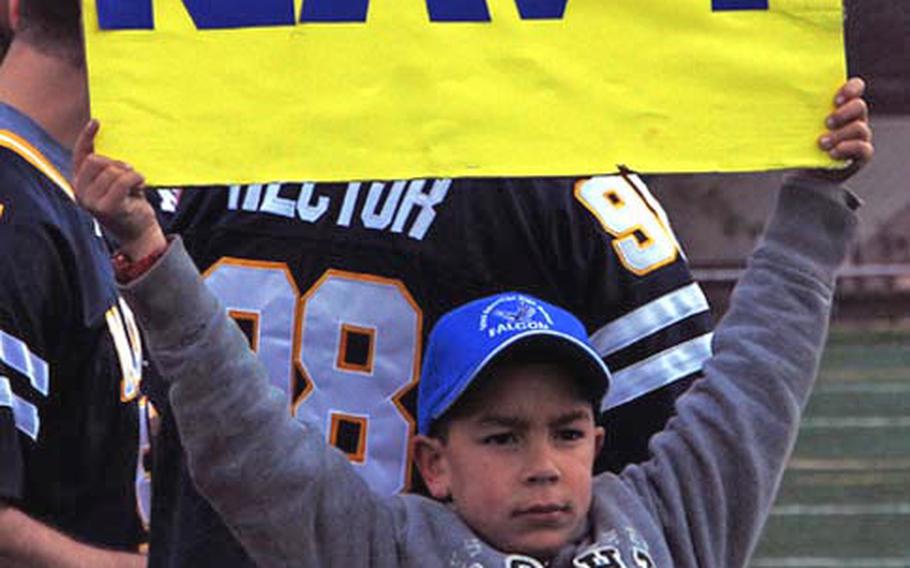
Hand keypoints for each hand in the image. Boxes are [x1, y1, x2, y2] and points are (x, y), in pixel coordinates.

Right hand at [73, 120, 166, 260]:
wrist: (139, 233)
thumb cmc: (130, 205)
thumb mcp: (118, 183)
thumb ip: (111, 168)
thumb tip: (114, 146)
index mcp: (81, 183)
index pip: (80, 155)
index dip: (86, 137)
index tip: (96, 122)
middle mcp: (80, 192)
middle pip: (97, 160)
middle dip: (118, 164)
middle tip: (131, 175)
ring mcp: (91, 201)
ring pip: (113, 170)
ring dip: (131, 175)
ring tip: (135, 188)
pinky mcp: (106, 207)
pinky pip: (123, 180)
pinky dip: (136, 179)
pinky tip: (141, 186)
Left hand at [803, 77, 873, 181]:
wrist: (809, 173)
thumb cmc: (803, 143)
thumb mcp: (800, 125)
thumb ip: (797, 111)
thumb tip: (774, 98)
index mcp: (842, 105)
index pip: (856, 87)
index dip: (851, 89)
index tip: (835, 99)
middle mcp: (855, 118)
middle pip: (859, 107)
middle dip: (843, 113)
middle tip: (826, 122)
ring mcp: (860, 136)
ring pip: (860, 128)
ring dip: (840, 134)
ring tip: (821, 143)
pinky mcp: (861, 154)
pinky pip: (863, 149)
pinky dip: (847, 149)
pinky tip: (832, 154)